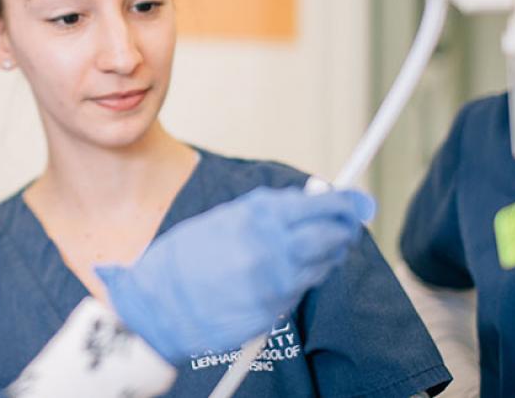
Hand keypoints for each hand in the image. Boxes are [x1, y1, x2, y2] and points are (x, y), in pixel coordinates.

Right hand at [95, 185, 374, 361]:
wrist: (159, 306)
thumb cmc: (182, 260)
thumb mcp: (221, 220)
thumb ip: (264, 212)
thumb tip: (301, 203)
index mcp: (257, 217)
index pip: (320, 206)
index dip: (343, 203)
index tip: (355, 202)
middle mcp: (272, 248)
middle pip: (331, 236)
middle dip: (344, 230)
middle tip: (346, 227)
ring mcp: (276, 282)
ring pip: (321, 265)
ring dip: (326, 255)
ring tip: (317, 249)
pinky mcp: (274, 311)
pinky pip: (299, 290)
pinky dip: (301, 279)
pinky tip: (286, 273)